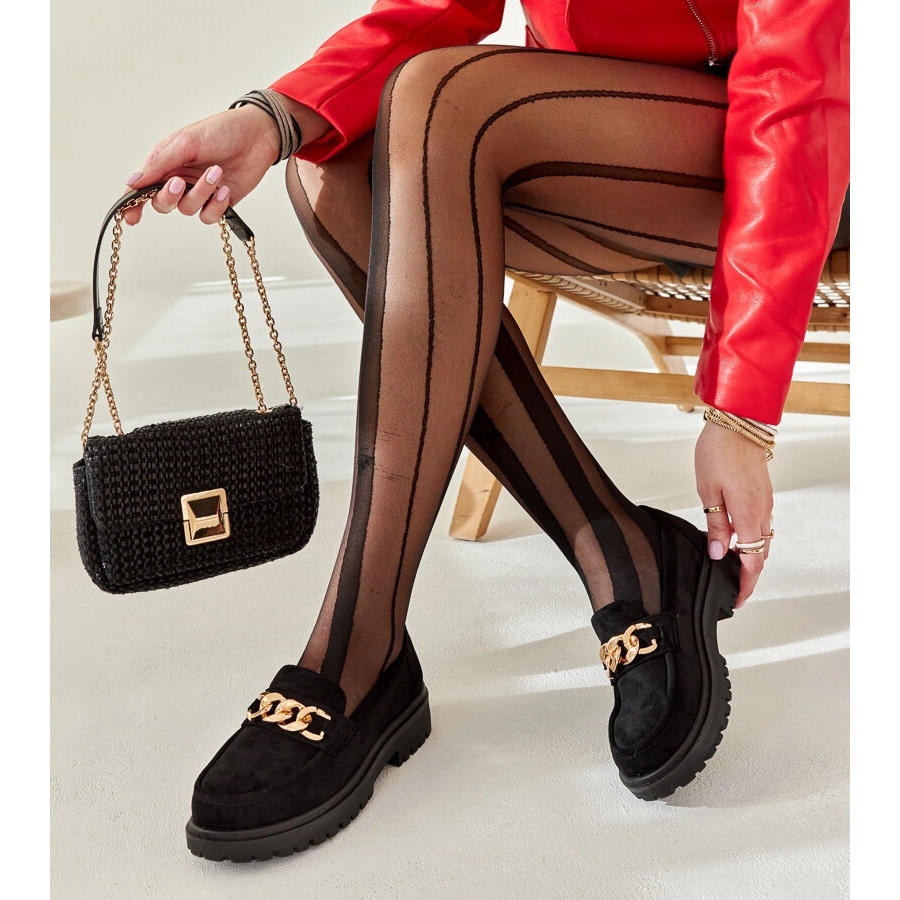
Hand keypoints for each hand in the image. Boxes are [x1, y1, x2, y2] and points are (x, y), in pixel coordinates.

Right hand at [121, 105, 281, 224]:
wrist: (258, 136)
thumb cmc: (221, 131)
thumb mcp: (186, 143)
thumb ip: (159, 164)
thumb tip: (132, 181)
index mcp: (165, 162)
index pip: (143, 187)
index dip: (133, 204)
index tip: (129, 217)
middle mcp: (179, 179)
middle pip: (162, 204)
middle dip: (170, 197)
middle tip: (180, 183)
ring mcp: (199, 192)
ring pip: (187, 209)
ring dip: (200, 194)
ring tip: (216, 174)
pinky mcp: (219, 202)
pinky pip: (209, 216)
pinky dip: (216, 205)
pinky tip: (225, 190)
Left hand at [695, 421, 773, 607]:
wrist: (738, 423)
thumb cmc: (718, 453)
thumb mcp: (708, 492)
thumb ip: (715, 525)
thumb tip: (717, 553)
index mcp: (748, 515)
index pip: (751, 562)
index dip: (745, 584)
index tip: (737, 599)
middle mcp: (762, 512)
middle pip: (759, 555)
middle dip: (748, 576)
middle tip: (732, 589)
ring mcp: (765, 502)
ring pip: (761, 540)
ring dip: (750, 557)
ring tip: (731, 569)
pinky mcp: (763, 494)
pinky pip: (761, 525)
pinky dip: (751, 540)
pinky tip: (735, 541)